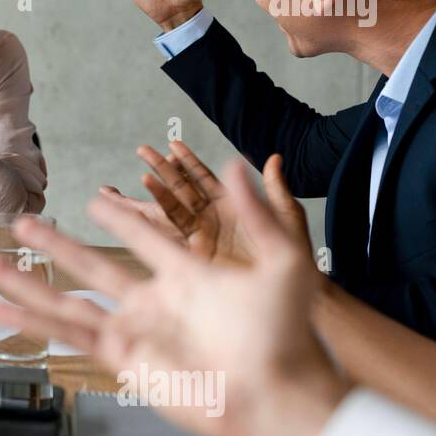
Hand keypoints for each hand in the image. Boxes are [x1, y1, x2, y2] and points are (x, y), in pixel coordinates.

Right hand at [0, 160, 348, 435]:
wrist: (277, 391)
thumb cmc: (288, 337)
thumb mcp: (284, 262)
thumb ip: (261, 212)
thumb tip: (244, 163)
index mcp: (189, 275)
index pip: (147, 236)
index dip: (125, 216)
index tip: (99, 199)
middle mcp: (154, 302)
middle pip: (93, 266)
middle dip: (57, 245)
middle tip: (24, 223)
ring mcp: (134, 330)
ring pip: (67, 301)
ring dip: (27, 283)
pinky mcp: (121, 356)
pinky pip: (68, 334)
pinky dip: (28, 322)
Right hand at [109, 141, 311, 264]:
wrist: (287, 290)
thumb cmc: (294, 255)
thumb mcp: (288, 217)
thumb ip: (275, 188)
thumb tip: (273, 158)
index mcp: (233, 204)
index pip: (204, 177)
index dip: (188, 161)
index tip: (172, 145)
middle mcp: (213, 217)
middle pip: (182, 187)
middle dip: (162, 169)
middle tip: (143, 150)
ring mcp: (203, 235)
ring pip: (172, 206)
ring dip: (154, 191)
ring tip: (141, 175)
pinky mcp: (196, 253)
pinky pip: (173, 231)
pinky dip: (156, 218)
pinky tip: (142, 209)